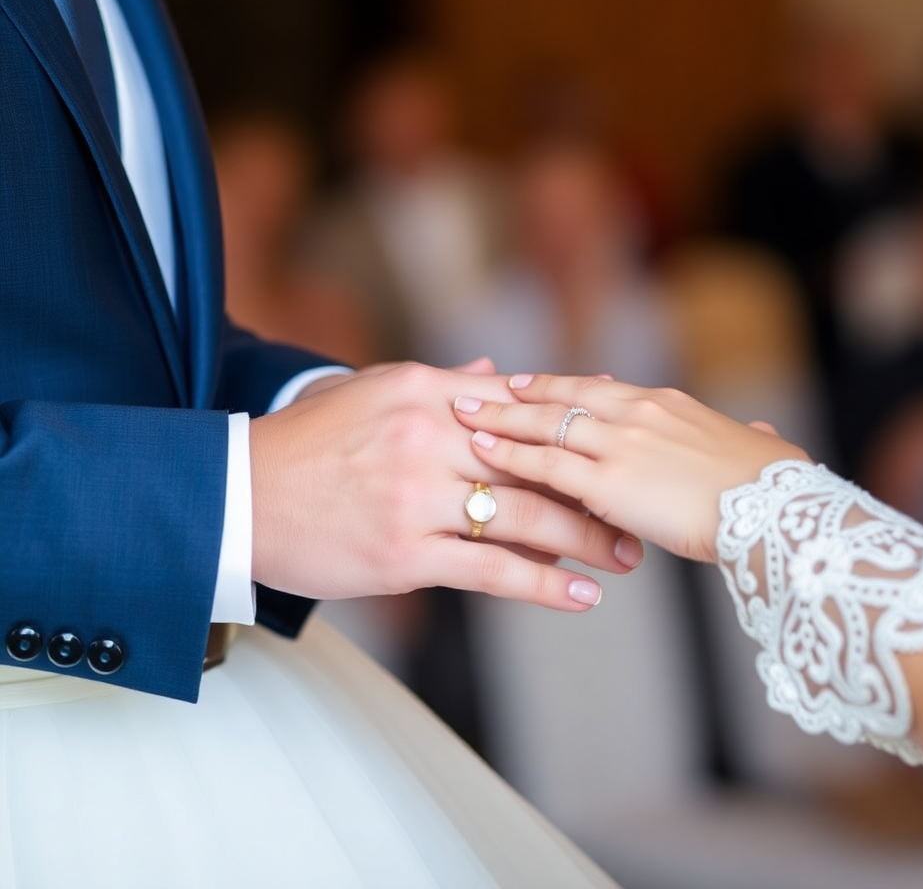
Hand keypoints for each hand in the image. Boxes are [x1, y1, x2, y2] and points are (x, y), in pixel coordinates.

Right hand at [250, 363, 640, 609]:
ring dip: (583, 540)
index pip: (520, 410)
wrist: (239, 495)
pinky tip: (578, 596)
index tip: (616, 449)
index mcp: (425, 392)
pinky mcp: (403, 553)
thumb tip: (494, 373)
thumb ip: (441, 382)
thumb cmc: (308, 442)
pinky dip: (540, 584)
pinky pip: (488, 570)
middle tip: (637, 513)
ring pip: (522, 518)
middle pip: (535, 465)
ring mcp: (417, 497)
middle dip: (593, 492)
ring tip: (623, 557)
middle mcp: (428, 438)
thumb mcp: (371, 391)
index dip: (574, 432)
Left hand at [454, 374, 807, 563]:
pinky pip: (545, 465)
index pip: (595, 389)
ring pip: (544, 424)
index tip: (527, 384)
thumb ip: (750, 439)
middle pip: (560, 397)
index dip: (556, 387)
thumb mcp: (763, 449)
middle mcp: (635, 413)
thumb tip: (763, 433)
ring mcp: (619, 444)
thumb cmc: (776, 486)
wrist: (777, 512)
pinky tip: (482, 451)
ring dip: (499, 419)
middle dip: (514, 395)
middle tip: (477, 388)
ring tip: (462, 413)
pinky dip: (510, 456)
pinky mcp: (608, 483)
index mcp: (665, 404)